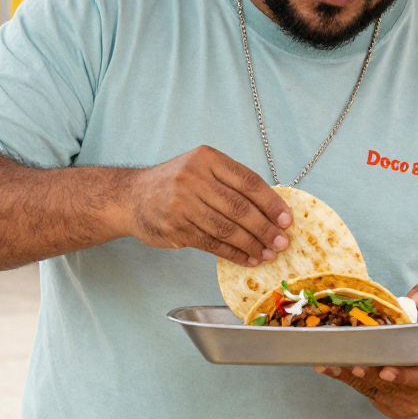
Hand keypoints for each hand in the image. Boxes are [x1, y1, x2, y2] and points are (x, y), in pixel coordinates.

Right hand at [126, 146, 290, 266]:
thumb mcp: (200, 168)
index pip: (247, 182)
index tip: (286, 219)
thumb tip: (271, 209)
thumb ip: (230, 183)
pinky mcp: (176, 227)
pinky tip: (247, 259)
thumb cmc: (175, 183)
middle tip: (282, 242)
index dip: (271, 202)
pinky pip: (212, 243)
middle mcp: (193, 178)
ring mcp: (182, 204)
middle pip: (239, 207)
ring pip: (226, 228)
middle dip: (265, 228)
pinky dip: (233, 253)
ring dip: (251, 244)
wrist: (131, 197)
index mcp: (207, 159)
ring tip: (268, 254)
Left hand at [313, 282, 417, 418]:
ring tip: (330, 362)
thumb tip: (416, 299)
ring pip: (375, 389)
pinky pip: (367, 393)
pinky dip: (349, 380)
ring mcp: (408, 403)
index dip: (406, 376)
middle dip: (369, 371)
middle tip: (348, 361)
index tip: (387, 371)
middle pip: (392, 384)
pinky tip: (331, 368)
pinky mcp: (392, 408)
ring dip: (351, 375)